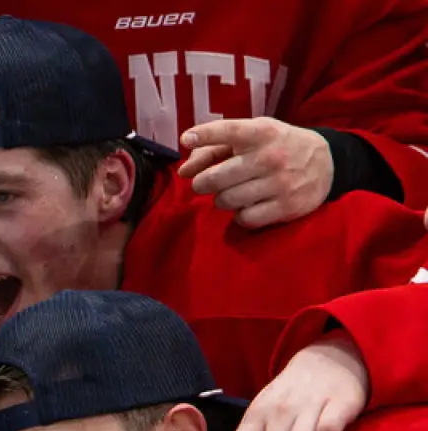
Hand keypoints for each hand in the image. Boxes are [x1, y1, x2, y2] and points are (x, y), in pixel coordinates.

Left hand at [179, 118, 332, 228]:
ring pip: (226, 200)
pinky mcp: (286, 207)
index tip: (186, 139)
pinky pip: (244, 219)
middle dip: (202, 183)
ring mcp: (280, 183)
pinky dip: (240, 215)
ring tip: (231, 192)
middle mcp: (271, 157)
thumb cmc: (278, 146)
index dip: (205, 134)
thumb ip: (215, 148)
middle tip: (205, 182)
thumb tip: (183, 171)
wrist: (328, 163)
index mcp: (262, 133)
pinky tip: (248, 205)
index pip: (229, 131)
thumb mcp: (253, 136)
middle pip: (216, 178)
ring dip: (221, 199)